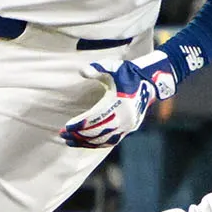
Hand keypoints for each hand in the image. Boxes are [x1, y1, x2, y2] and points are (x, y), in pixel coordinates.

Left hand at [60, 50, 175, 148]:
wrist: (149, 81)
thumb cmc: (127, 73)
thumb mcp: (113, 67)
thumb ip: (97, 69)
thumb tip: (82, 71)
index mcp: (119, 103)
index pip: (95, 119)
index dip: (79, 125)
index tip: (66, 127)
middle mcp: (124, 117)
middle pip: (97, 132)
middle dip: (78, 135)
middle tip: (62, 135)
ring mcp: (128, 125)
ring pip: (103, 140)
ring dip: (85, 142)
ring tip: (69, 141)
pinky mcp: (129, 129)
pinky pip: (111, 141)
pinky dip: (96, 144)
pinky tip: (84, 142)